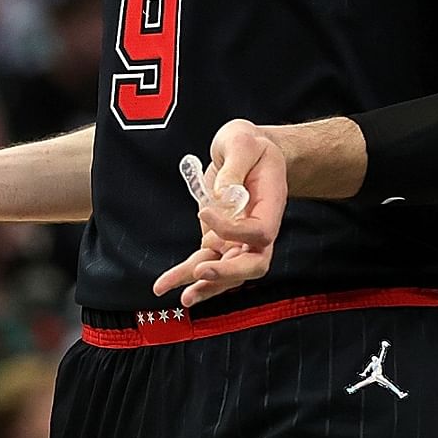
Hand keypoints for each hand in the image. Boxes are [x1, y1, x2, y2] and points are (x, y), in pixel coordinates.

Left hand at [151, 119, 289, 308]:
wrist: (248, 151)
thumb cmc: (249, 144)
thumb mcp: (241, 141)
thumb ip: (234, 166)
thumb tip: (221, 195)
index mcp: (271, 206)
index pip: (259, 232)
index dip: (233, 229)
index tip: (204, 210)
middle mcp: (258, 230)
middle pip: (251, 264)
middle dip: (226, 273)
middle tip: (201, 271)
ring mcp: (238, 239)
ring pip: (226, 272)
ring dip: (203, 285)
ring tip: (181, 297)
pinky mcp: (218, 240)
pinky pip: (205, 262)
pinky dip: (187, 276)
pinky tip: (166, 286)